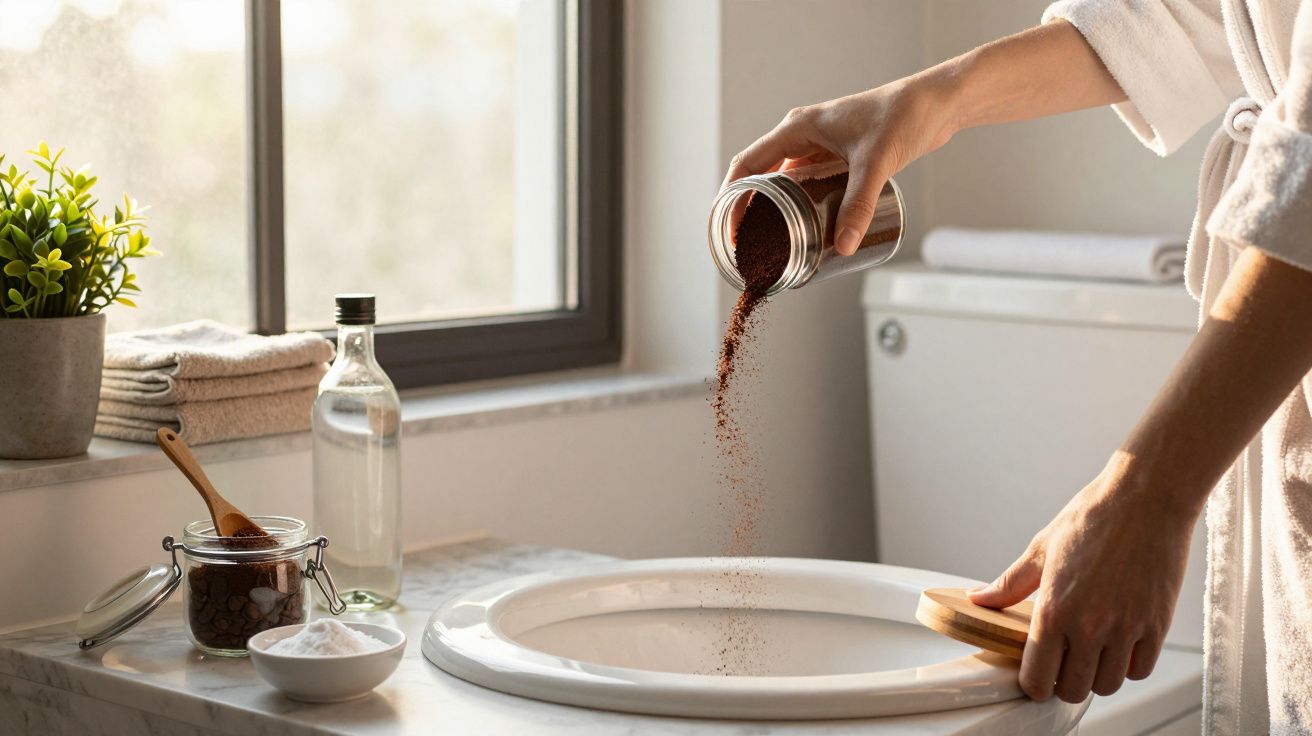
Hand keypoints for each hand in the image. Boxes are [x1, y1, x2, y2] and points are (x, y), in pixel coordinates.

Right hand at [722, 73, 958, 254]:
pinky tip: (805, 227)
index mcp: (797, 128)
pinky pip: (807, 183)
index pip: (748, 164)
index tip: (728, 229)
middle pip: (761, 175)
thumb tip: (843, 246)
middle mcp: (802, 135)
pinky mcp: (838, 156)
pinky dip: (799, 204)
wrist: (938, 102)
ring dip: (775, 209)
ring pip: (784, 181)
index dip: (732, 197)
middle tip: (747, 243)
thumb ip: (859, 205)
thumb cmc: (904, 116)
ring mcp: (819, 145)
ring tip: (771, 242)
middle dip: (749, 209)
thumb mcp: (876, 163)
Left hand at [968, 456, 1197, 702]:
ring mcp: (1126, 628)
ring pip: (1108, 685)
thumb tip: (978, 599)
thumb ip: (1009, 584)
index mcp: (1054, 609)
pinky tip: (1118, 642)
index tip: (1034, 673)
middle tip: (1061, 662)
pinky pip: (1140, 669)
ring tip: (1090, 651)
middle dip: (1062, 682)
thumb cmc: (1092, 518)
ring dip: (1096, 674)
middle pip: (1072, 690)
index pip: (1037, 678)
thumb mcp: (1041, 549)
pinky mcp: (1157, 625)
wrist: (1146, 499)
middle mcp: (1089, 626)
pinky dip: (1127, 664)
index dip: (1032, 683)